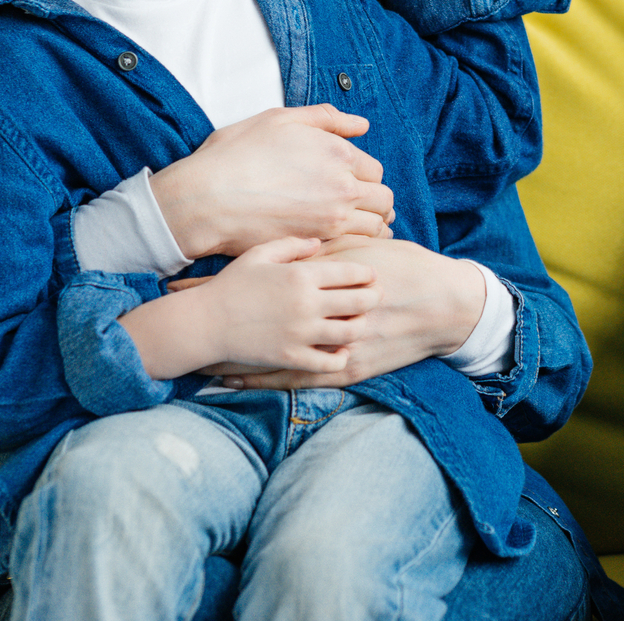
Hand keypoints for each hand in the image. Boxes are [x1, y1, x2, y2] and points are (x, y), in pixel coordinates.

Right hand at [120, 237, 379, 378]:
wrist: (206, 323)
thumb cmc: (232, 284)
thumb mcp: (260, 254)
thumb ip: (292, 245)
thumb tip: (319, 244)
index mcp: (302, 276)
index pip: (352, 273)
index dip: (367, 274)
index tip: (370, 276)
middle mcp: (307, 305)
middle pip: (360, 302)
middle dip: (372, 298)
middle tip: (374, 298)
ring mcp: (301, 333)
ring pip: (351, 333)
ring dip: (359, 327)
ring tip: (358, 323)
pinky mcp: (292, 357)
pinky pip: (330, 363)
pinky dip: (341, 357)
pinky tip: (339, 349)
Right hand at [150, 105, 392, 259]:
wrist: (205, 199)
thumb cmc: (237, 155)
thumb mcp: (280, 119)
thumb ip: (326, 119)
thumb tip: (362, 126)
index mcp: (339, 154)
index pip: (375, 170)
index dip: (364, 175)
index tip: (351, 181)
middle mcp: (343, 188)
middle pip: (383, 200)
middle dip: (375, 201)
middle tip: (359, 205)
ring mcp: (331, 221)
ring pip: (374, 228)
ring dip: (370, 225)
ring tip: (355, 226)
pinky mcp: (316, 245)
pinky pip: (353, 248)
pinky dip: (354, 246)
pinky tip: (339, 242)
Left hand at [200, 235, 485, 390]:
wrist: (445, 304)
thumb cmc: (405, 267)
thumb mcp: (363, 248)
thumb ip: (325, 248)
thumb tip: (288, 239)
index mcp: (325, 280)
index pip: (260, 283)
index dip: (222, 286)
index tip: (183, 284)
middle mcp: (326, 316)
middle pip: (261, 321)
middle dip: (220, 322)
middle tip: (178, 322)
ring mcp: (337, 346)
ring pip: (275, 359)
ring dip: (237, 361)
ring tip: (197, 362)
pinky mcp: (349, 369)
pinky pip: (300, 380)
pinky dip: (267, 383)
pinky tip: (240, 384)